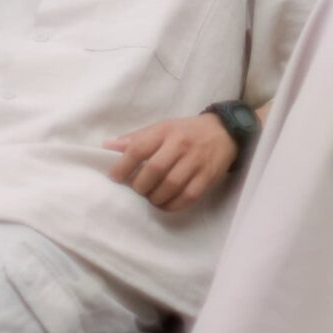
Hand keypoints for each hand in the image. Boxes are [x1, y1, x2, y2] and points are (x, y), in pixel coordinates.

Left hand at [107, 115, 238, 210]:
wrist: (224, 131)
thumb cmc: (186, 131)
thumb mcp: (162, 128)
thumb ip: (136, 138)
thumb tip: (107, 147)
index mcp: (165, 131)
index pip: (139, 148)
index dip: (123, 166)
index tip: (114, 178)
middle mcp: (180, 144)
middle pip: (154, 170)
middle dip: (140, 186)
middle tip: (136, 191)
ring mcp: (196, 161)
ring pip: (171, 185)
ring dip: (155, 198)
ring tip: (150, 198)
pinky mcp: (208, 176)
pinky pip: (188, 196)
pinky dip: (173, 204)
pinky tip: (165, 204)